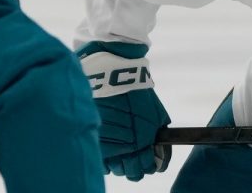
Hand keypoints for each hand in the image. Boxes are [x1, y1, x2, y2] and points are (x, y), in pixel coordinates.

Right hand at [77, 41, 171, 180]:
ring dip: (120, 163)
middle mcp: (124, 150)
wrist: (112, 78)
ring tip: (123, 150)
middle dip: (136, 167)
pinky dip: (106, 159)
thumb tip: (157, 149)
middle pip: (131, 174)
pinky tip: (111, 149)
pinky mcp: (93, 141)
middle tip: (137, 157)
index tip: (151, 161)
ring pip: (115, 170)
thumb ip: (157, 135)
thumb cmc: (138, 94)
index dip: (151, 165)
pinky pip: (101, 162)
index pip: (148, 168)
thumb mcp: (156, 114)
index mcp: (143, 143)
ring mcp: (107, 147)